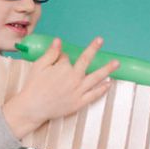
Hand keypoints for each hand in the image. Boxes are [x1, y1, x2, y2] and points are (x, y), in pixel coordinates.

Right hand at [3, 37, 118, 138]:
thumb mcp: (39, 66)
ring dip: (107, 69)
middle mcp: (74, 77)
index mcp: (63, 67)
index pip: (67, 58)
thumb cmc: (34, 86)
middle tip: (100, 40)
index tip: (58, 60)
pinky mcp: (79, 102)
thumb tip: (58, 41)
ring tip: (116, 63)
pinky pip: (94, 95)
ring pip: (96, 77)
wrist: (33, 107)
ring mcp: (78, 91)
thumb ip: (51, 53)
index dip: (62, 58)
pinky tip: (109, 84)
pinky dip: (102, 89)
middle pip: (86, 60)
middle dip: (94, 49)